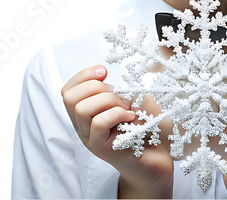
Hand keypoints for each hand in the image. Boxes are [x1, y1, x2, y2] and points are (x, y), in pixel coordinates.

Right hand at [61, 65, 173, 198]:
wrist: (159, 154)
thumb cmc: (145, 123)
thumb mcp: (127, 99)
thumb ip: (113, 88)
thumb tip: (103, 74)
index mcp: (87, 112)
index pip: (68, 91)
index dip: (83, 75)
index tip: (105, 71)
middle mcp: (83, 126)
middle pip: (70, 97)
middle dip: (97, 87)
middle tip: (120, 97)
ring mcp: (90, 139)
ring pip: (81, 109)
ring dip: (108, 100)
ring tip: (126, 108)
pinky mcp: (102, 149)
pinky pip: (98, 123)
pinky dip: (116, 113)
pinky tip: (130, 117)